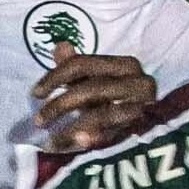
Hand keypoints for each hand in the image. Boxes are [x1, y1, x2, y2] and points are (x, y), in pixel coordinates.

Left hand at [32, 42, 158, 154]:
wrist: (153, 125)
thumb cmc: (118, 100)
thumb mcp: (97, 80)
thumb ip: (76, 67)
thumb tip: (60, 46)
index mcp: (126, 65)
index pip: (83, 64)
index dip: (55, 77)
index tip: (35, 94)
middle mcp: (139, 83)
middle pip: (92, 89)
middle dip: (61, 105)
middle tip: (39, 120)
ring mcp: (143, 108)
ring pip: (102, 114)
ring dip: (72, 128)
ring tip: (51, 142)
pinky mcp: (144, 132)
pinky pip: (113, 135)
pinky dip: (94, 139)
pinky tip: (78, 142)